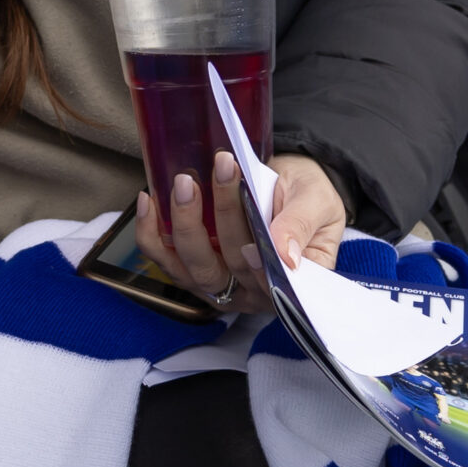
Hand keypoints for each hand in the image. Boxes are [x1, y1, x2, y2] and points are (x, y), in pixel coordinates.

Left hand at [133, 150, 347, 317]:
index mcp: (289, 283)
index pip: (268, 286)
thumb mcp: (318, 202)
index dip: (256, 270)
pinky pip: (166, 259)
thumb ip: (300, 225)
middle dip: (219, 222)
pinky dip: (151, 233)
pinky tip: (149, 202)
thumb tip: (285, 255)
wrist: (288, 183)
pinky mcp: (192, 265)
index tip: (250, 243)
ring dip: (183, 224)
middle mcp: (250, 290)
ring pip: (191, 268)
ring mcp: (218, 281)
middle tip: (218, 175)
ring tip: (184, 184)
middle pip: (225, 270)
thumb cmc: (308, 196)